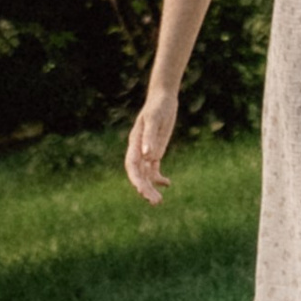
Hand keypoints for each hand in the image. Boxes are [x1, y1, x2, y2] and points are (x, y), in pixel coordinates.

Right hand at [126, 87, 179, 203]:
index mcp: (134, 143)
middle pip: (139, 174)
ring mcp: (146, 152)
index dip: (136, 179)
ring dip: (151, 188)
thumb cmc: (158, 107)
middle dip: (145, 189)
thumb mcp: (155, 119)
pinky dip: (159, 178)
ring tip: (159, 201)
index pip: (132, 166)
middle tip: (156, 202)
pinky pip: (154, 170)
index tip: (142, 191)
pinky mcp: (155, 152)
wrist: (163, 98)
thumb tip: (147, 156)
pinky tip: (168, 183)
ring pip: (146, 175)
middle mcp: (138, 150)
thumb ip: (150, 137)